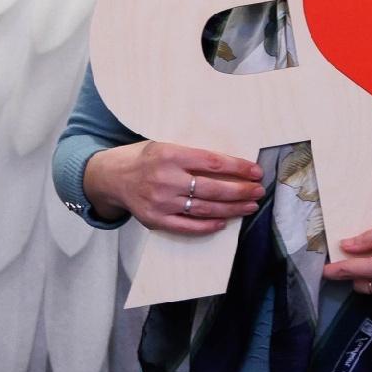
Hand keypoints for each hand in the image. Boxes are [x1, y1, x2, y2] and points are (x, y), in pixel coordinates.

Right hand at [82, 141, 263, 235]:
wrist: (112, 177)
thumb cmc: (145, 158)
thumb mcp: (165, 145)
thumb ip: (192, 154)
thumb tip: (230, 163)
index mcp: (170, 154)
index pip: (213, 162)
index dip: (238, 168)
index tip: (256, 171)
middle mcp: (165, 179)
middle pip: (212, 188)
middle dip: (240, 190)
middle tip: (258, 190)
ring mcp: (161, 202)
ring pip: (204, 209)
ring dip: (231, 209)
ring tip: (249, 206)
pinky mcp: (155, 220)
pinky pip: (187, 226)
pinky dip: (208, 226)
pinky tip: (224, 222)